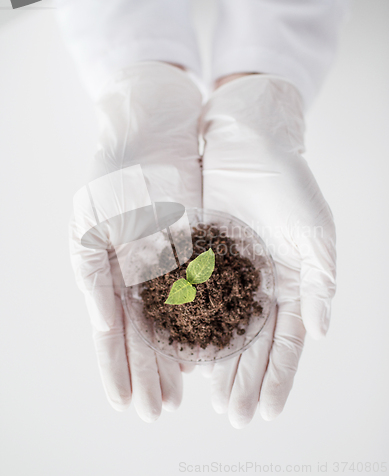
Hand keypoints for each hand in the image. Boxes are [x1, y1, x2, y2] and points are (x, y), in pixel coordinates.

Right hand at [70, 62, 201, 420]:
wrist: (155, 131)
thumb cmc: (115, 172)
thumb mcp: (90, 222)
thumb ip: (92, 274)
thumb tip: (104, 323)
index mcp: (104, 270)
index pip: (109, 328)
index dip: (116, 366)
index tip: (123, 402)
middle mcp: (136, 274)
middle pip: (142, 333)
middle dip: (148, 372)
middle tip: (155, 412)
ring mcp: (167, 265)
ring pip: (172, 323)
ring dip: (174, 358)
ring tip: (179, 395)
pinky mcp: (198, 251)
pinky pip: (201, 295)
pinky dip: (202, 324)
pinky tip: (207, 350)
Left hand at [201, 75, 335, 426]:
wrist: (247, 141)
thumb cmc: (288, 181)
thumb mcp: (314, 230)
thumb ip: (320, 281)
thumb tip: (321, 332)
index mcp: (290, 281)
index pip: (286, 340)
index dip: (280, 376)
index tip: (268, 411)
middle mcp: (259, 283)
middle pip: (252, 341)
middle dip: (246, 379)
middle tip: (233, 417)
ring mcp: (227, 273)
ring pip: (221, 326)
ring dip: (218, 363)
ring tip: (210, 398)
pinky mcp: (198, 256)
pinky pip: (193, 298)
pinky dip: (188, 326)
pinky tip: (183, 354)